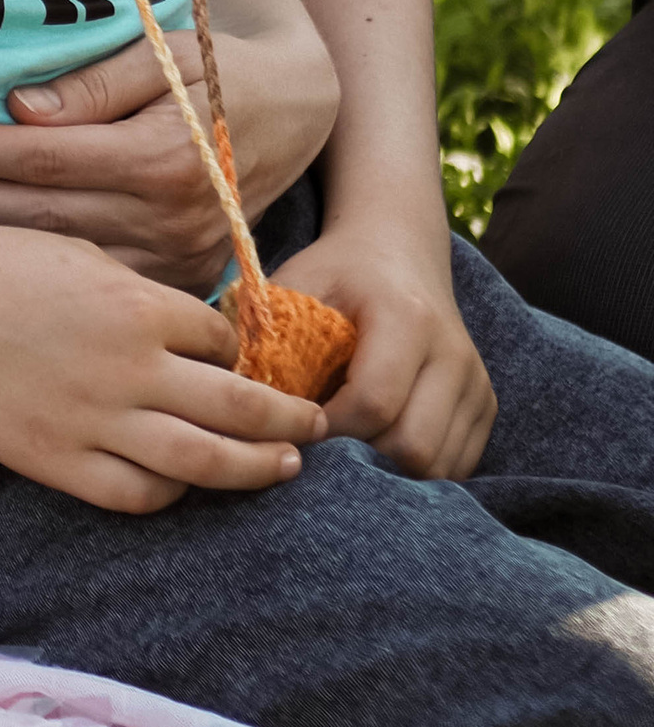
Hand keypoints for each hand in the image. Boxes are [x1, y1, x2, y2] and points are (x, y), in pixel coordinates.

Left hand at [0, 21, 337, 290]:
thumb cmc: (222, 72)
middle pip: (40, 215)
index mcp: (159, 155)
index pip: (40, 156)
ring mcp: (178, 258)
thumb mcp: (167, 53)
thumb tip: (20, 112)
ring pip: (61, 257)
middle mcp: (168, 216)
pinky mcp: (183, 280)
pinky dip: (43, 271)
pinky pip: (101, 285)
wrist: (299, 114)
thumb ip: (94, 83)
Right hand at [0, 223, 326, 512]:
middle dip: (288, 420)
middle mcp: (128, 368)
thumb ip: (143, 298)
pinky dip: (171, 492)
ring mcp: (93, 420)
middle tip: (317, 425)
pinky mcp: (57, 460)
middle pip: (239, 408)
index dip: (244, 352)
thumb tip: (195, 335)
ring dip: (254, 467)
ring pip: (202, 461)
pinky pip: (135, 492)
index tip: (253, 362)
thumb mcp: (84, 256)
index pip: (224, 341)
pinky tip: (185, 482)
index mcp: (137, 307)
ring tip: (284, 468)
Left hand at [274, 226, 494, 478]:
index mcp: (406, 317)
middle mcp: (453, 352)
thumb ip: (269, 341)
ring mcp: (476, 383)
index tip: (292, 430)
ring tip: (345, 456)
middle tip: (318, 454)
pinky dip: (414, 474)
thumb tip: (240, 407)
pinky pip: (455, 467)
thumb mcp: (295, 288)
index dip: (328, 431)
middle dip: (360, 462)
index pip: (374, 403)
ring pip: (439, 467)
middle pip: (412, 446)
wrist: (399, 251)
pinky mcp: (486, 406)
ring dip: (388, 475)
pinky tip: (377, 452)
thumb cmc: (335, 274)